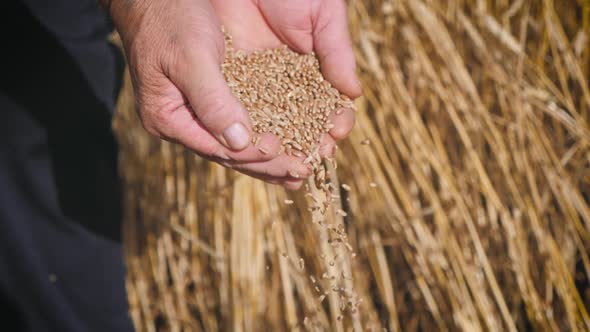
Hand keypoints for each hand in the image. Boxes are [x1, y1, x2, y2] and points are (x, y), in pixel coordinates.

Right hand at [106, 0, 360, 189]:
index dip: (254, 155)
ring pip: (236, 143)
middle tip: (303, 172)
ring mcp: (194, 113)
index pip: (217, 148)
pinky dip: (263, 134)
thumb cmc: (170, 17)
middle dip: (268, 165)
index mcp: (168, 118)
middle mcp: (180, 122)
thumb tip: (239, 143)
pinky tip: (287, 142)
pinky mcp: (209, 100)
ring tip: (300, 170)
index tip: (288, 156)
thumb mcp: (191, 57)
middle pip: (228, 153)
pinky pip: (239, 123)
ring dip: (269, 157)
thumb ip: (212, 100)